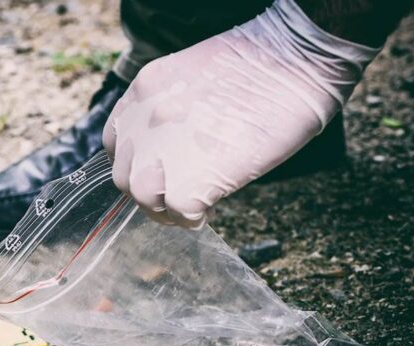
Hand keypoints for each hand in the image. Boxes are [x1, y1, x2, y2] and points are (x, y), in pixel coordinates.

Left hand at [104, 0, 378, 227]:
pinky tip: (211, 208)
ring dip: (166, 209)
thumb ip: (171, 112)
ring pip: (143, 198)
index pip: (116, 144)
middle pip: (124, 176)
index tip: (160, 171)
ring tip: (193, 206)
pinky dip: (193, 218)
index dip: (137, 164)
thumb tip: (175, 147)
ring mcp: (162, 151)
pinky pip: (179, 212)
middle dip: (149, 191)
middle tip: (177, 196)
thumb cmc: (262, 64)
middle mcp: (143, 121)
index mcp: (142, 92)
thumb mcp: (193, 78)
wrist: (297, 58)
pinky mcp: (189, 180)